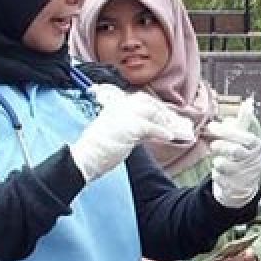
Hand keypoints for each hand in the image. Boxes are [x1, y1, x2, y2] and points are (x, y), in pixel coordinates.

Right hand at [71, 86, 188, 181]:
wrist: (85, 158)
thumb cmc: (98, 151)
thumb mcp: (117, 134)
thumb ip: (134, 129)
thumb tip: (153, 130)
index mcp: (113, 107)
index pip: (139, 101)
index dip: (155, 107)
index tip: (166, 116)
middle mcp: (118, 106)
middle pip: (146, 101)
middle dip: (162, 111)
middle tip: (175, 121)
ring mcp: (122, 114)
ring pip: (150, 110)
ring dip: (164, 120)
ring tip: (174, 130)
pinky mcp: (128, 126)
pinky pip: (150, 126)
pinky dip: (161, 131)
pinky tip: (170, 137)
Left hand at [205, 120, 260, 207]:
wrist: (244, 186)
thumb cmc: (243, 157)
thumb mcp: (246, 139)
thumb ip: (243, 122)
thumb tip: (248, 102)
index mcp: (257, 147)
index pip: (244, 137)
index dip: (226, 131)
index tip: (212, 126)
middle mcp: (253, 161)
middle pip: (234, 150)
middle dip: (220, 146)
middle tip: (213, 145)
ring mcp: (244, 175)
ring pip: (223, 164)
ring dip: (217, 161)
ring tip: (219, 160)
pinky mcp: (234, 188)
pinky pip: (218, 178)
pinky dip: (216, 175)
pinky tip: (221, 174)